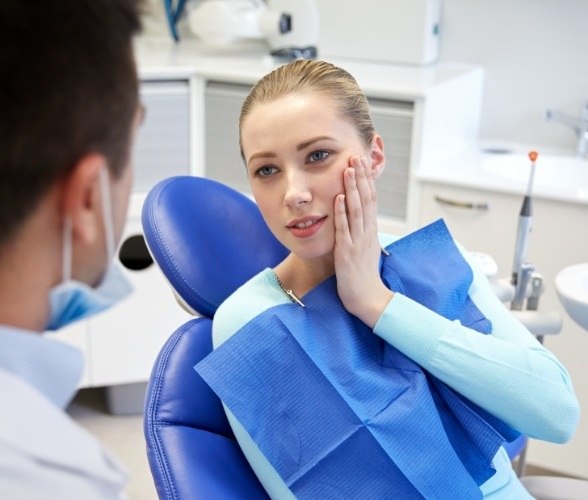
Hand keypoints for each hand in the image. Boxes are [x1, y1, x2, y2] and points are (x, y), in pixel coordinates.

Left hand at [334, 156, 393, 326]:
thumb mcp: (365, 249)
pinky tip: (337, 197)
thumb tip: (361, 217)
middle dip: (360, 178)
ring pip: (356, 210)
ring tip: (348, 170)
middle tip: (355, 157)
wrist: (368, 298)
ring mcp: (358, 241)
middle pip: (366, 199)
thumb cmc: (364, 276)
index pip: (371, 200)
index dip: (366, 181)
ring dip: (351, 189)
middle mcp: (367, 232)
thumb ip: (362, 232)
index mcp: (371, 231)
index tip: (361, 163)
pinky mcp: (347, 252)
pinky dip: (341, 212)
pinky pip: (344, 229)